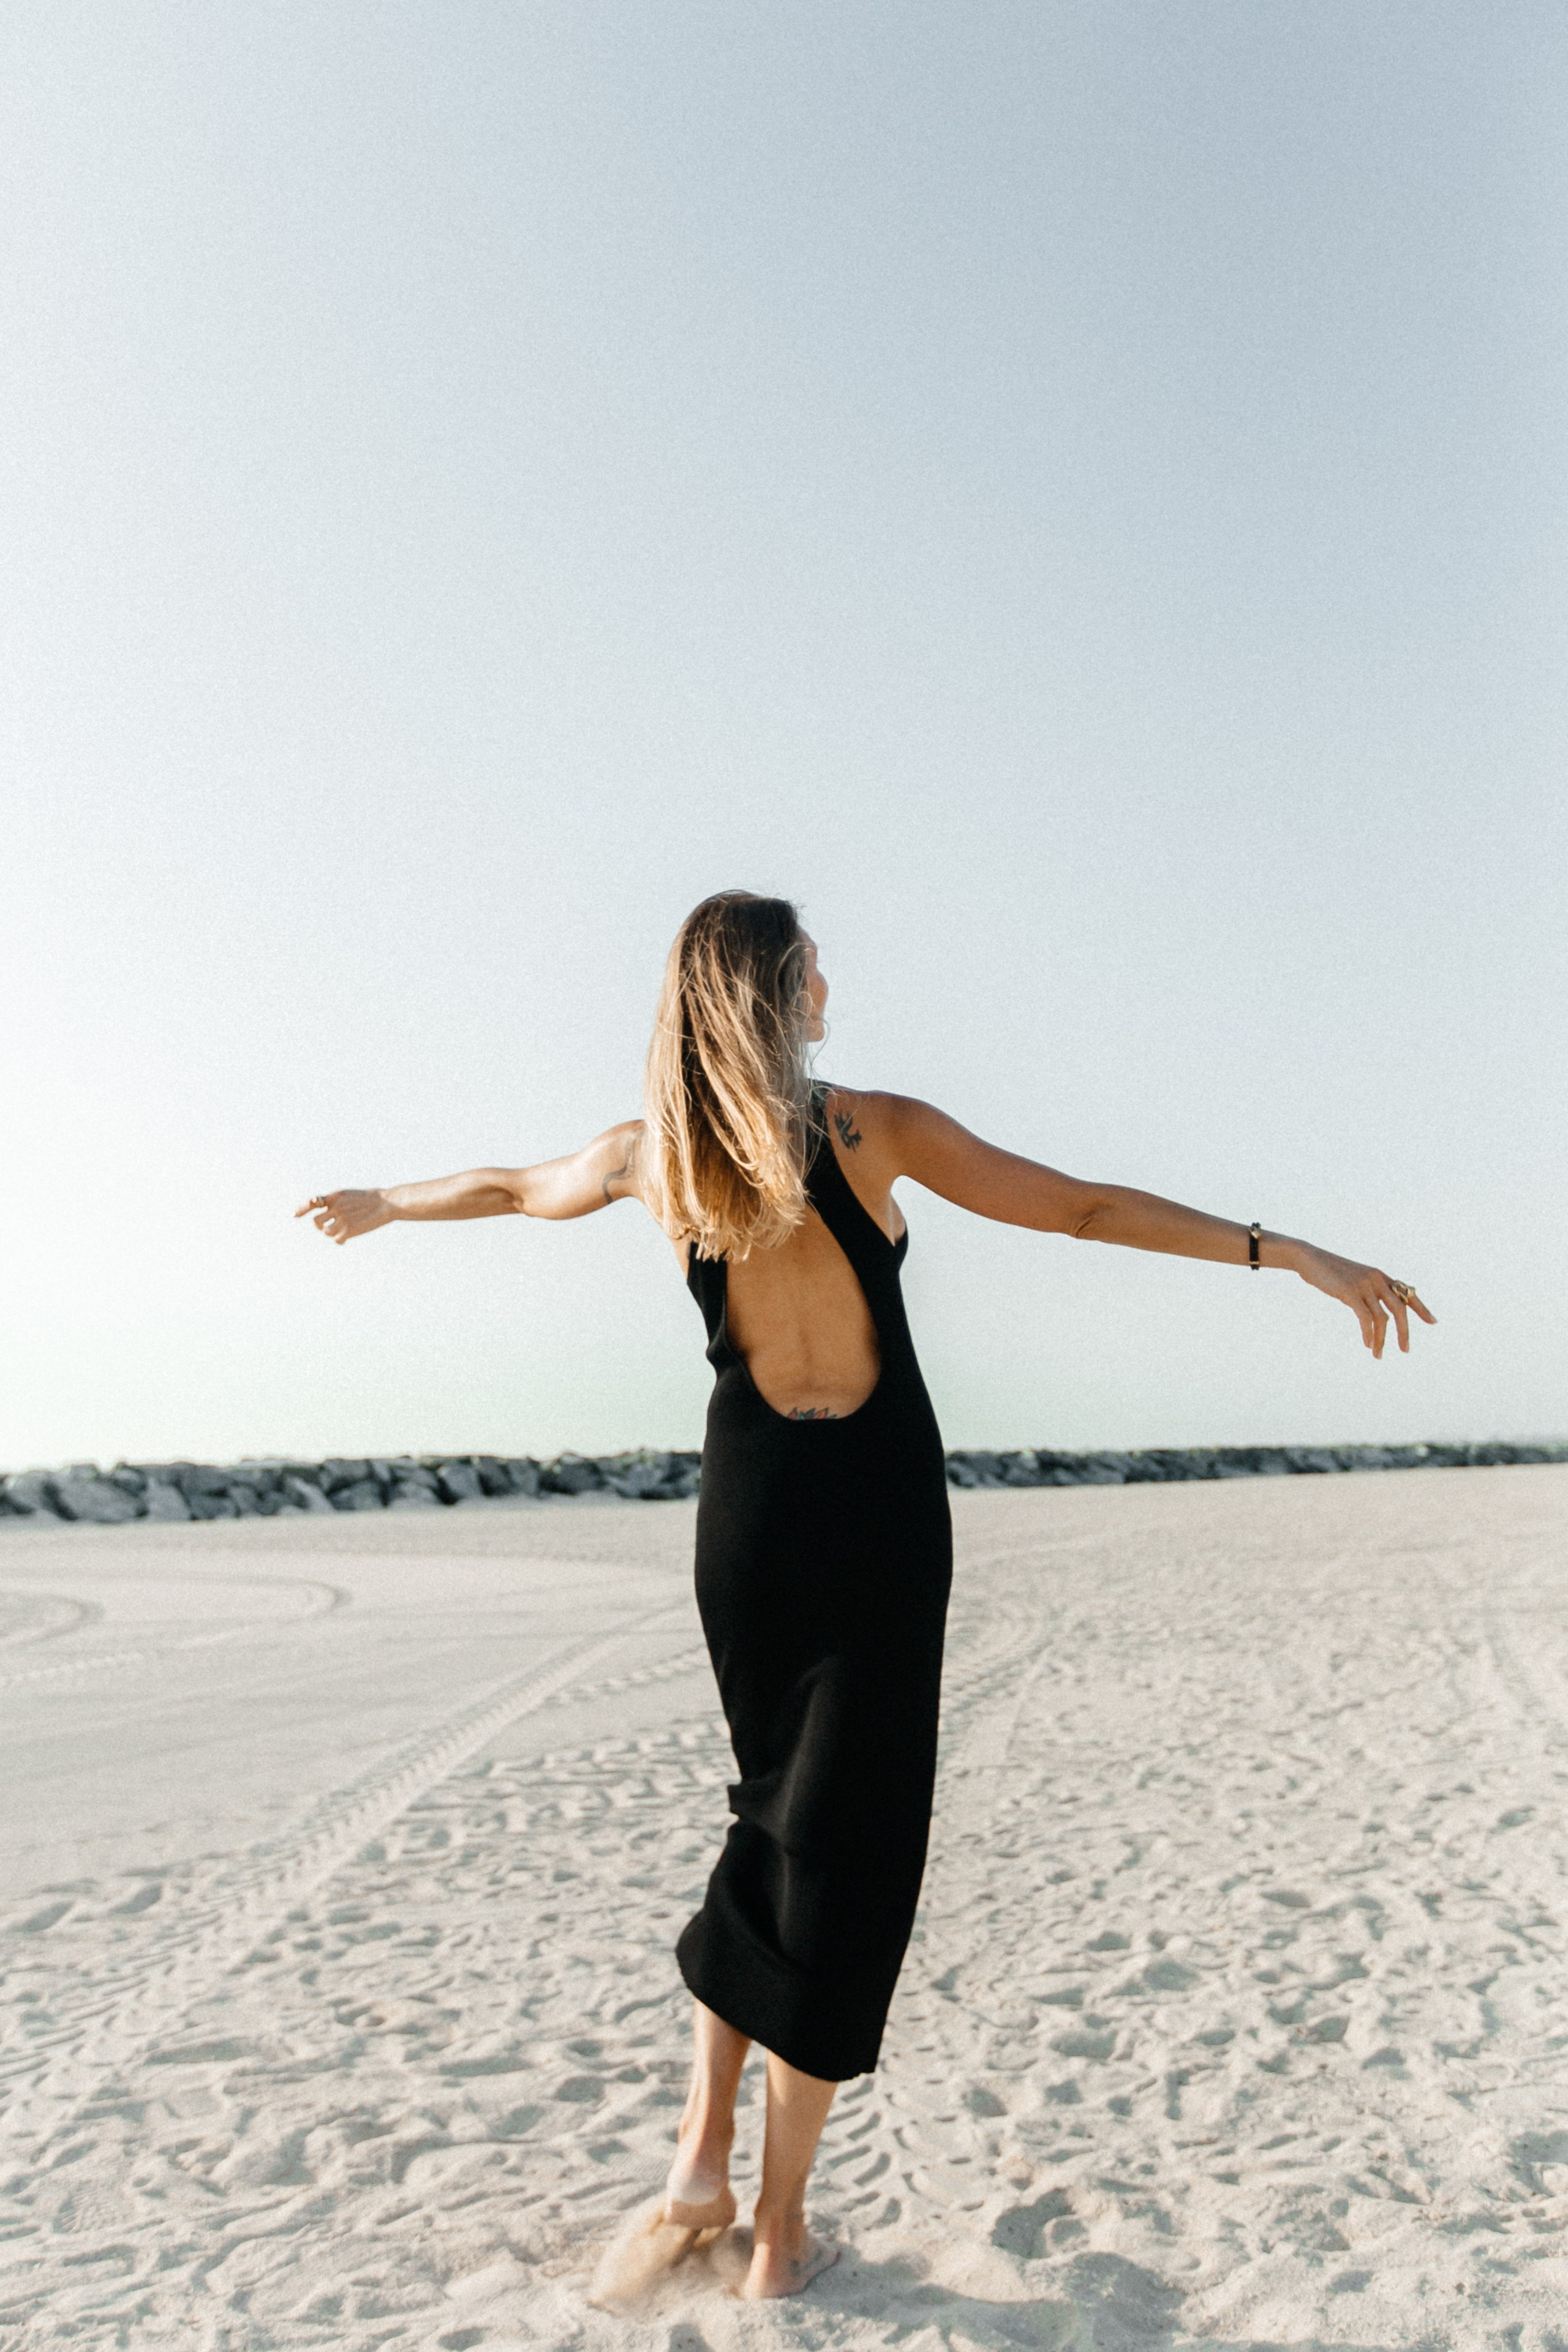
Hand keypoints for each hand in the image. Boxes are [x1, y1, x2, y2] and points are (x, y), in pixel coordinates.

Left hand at [294, 1189, 393, 1244]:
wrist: (386, 1203)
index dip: (302, 1209)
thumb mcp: (350, 1195)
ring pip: (326, 1232)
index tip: (294, 1215)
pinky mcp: (348, 1230)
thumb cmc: (371, 1199)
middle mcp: (335, 1207)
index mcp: (335, 1196)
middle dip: (321, 1226)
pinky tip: (347, 1238)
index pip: (312, 1202)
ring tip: (342, 1231)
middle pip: (317, 1222)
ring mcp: (341, 1219)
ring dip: (332, 1233)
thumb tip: (326, 1210)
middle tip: (329, 1227)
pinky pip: (337, 1240)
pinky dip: (341, 1240)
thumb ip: (336, 1202)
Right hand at [1289, 1243, 1436, 1357]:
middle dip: (1404, 1332)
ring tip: (1378, 1354)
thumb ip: (1369, 1292)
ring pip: (1381, 1318)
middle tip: (1405, 1350)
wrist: (1310, 1259)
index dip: (1421, 1308)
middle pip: (1399, 1309)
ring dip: (1381, 1339)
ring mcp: (1364, 1286)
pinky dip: (1368, 1333)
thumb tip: (1379, 1312)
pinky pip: (1365, 1318)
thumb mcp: (1355, 1279)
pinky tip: (1368, 1344)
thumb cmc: (1330, 1272)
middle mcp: (1377, 1280)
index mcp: (1381, 1276)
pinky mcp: (1350, 1293)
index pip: (1408, 1294)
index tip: (1433, 1322)